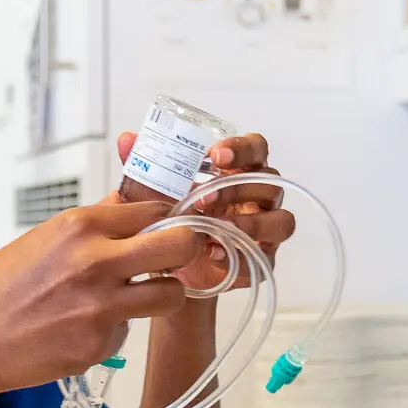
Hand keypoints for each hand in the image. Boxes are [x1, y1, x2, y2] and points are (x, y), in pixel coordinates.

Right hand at [0, 201, 204, 404]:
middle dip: (184, 250)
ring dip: (161, 295)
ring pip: (172, 295)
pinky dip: (115, 329)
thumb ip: (93, 224)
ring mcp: (101, 307)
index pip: (154, 209)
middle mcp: (96, 262)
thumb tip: (131, 204)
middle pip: (181, 244)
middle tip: (169, 260)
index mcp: (78, 226)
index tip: (165, 227)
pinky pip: (129, 330)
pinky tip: (81, 328)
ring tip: (134, 298)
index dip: (164, 219)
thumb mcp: (42, 240)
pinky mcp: (99, 346)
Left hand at [113, 131, 295, 295]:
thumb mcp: (151, 192)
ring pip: (281, 221)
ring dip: (251, 223)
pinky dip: (240, 256)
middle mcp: (259, 198)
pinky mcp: (261, 261)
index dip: (242, 148)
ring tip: (217, 229)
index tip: (216, 155)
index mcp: (239, 171)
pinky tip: (214, 254)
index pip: (256, 149)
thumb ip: (143, 164)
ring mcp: (266, 230)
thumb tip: (126, 140)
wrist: (168, 267)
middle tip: (204, 198)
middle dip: (238, 189)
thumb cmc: (171, 219)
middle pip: (269, 182)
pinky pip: (264, 258)